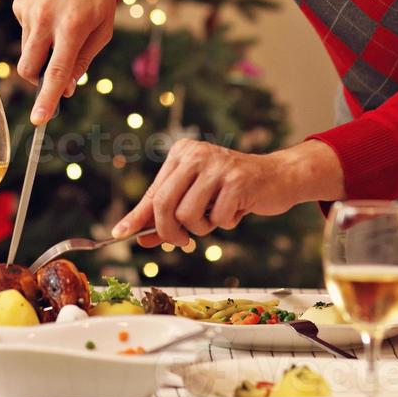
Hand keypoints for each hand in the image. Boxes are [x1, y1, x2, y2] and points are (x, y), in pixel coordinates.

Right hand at [13, 0, 117, 123]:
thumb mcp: (103, 27)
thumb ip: (83, 60)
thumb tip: (65, 88)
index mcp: (72, 27)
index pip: (55, 72)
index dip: (46, 99)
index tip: (38, 121)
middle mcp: (46, 19)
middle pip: (28, 68)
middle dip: (37, 80)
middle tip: (54, 73)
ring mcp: (28, 11)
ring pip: (27, 51)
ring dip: (41, 51)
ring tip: (61, 25)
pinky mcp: (18, 4)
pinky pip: (25, 32)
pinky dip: (37, 32)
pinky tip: (51, 11)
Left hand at [111, 139, 309, 247]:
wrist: (278, 177)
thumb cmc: (233, 190)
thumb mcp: (197, 199)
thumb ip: (169, 216)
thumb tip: (139, 236)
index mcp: (181, 154)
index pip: (153, 192)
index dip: (137, 217)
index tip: (119, 234)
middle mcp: (195, 154)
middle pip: (164, 205)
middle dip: (170, 232)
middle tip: (183, 242)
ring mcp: (216, 166)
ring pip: (188, 215)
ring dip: (203, 227)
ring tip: (218, 215)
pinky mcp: (237, 180)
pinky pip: (218, 218)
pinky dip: (226, 222)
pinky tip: (237, 208)